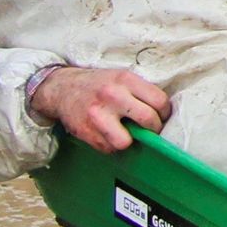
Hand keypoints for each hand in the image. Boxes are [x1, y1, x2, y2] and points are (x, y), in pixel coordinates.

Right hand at [30, 63, 173, 148]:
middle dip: (153, 129)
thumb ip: (140, 91)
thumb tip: (163, 113)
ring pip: (126, 142)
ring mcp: (98, 115)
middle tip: (149, 129)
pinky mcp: (86, 131)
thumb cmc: (97, 84)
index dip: (164, 113)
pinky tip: (107, 133)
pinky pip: (108, 148)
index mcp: (125, 79)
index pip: (159, 101)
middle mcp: (112, 96)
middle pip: (148, 120)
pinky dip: (110, 144)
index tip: (161, 117)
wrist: (61, 88)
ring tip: (126, 133)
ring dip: (129, 141)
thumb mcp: (120, 77)